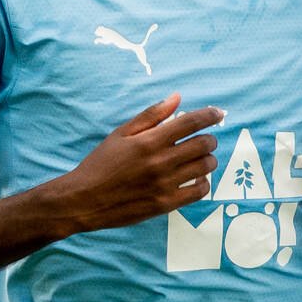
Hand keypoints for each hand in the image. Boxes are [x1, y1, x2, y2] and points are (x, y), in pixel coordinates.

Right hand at [43, 94, 223, 235]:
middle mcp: (160, 161)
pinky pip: (198, 192)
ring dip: (208, 159)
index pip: (191, 122)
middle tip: (206, 139)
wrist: (83, 200)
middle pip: (203, 144)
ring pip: (205, 167)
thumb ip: (151, 115)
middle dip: (210, 138)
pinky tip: (196, 178)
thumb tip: (177, 97)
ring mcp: (165, 184)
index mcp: (149, 140)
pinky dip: (203, 183)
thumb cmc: (101, 163)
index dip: (210, 115)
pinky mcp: (165, 204)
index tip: (218, 113)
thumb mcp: (121, 133)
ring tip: (201, 158)